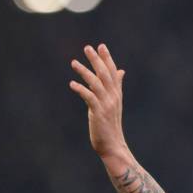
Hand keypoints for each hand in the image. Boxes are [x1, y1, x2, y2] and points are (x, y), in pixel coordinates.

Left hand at [69, 43, 127, 158]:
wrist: (112, 146)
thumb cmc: (110, 127)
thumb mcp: (113, 105)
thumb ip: (115, 88)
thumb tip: (120, 72)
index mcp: (116, 94)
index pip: (113, 72)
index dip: (107, 59)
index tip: (101, 46)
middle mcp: (113, 97)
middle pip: (104, 73)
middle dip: (96, 59)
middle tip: (87, 47)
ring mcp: (106, 104)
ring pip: (96, 82)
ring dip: (84, 71)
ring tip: (73, 63)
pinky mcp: (98, 113)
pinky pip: (89, 97)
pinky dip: (81, 89)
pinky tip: (72, 84)